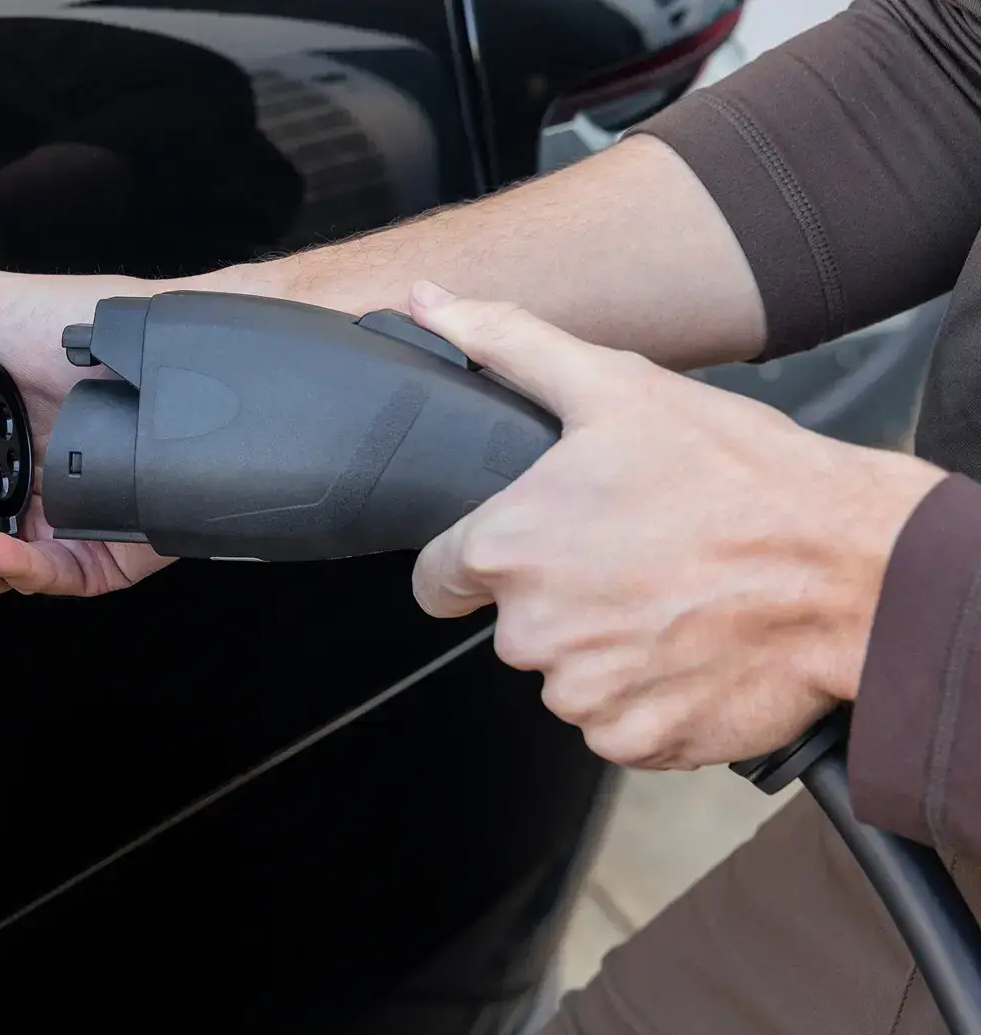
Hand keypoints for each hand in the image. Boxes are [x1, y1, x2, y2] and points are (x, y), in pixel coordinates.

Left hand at [405, 281, 945, 769]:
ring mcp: (583, 694)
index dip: (476, 562)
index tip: (533, 549)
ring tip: (673, 597)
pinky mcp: (635, 739)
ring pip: (568, 675)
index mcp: (507, 549)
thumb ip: (508, 346)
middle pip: (514, 626)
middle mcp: (530, 633)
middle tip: (632, 558)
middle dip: (559, 598)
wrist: (851, 568)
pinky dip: (649, 694)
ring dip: (606, 648)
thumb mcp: (615, 387)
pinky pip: (618, 721)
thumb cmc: (739, 476)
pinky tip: (693, 645)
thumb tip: (431, 304)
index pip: (438, 579)